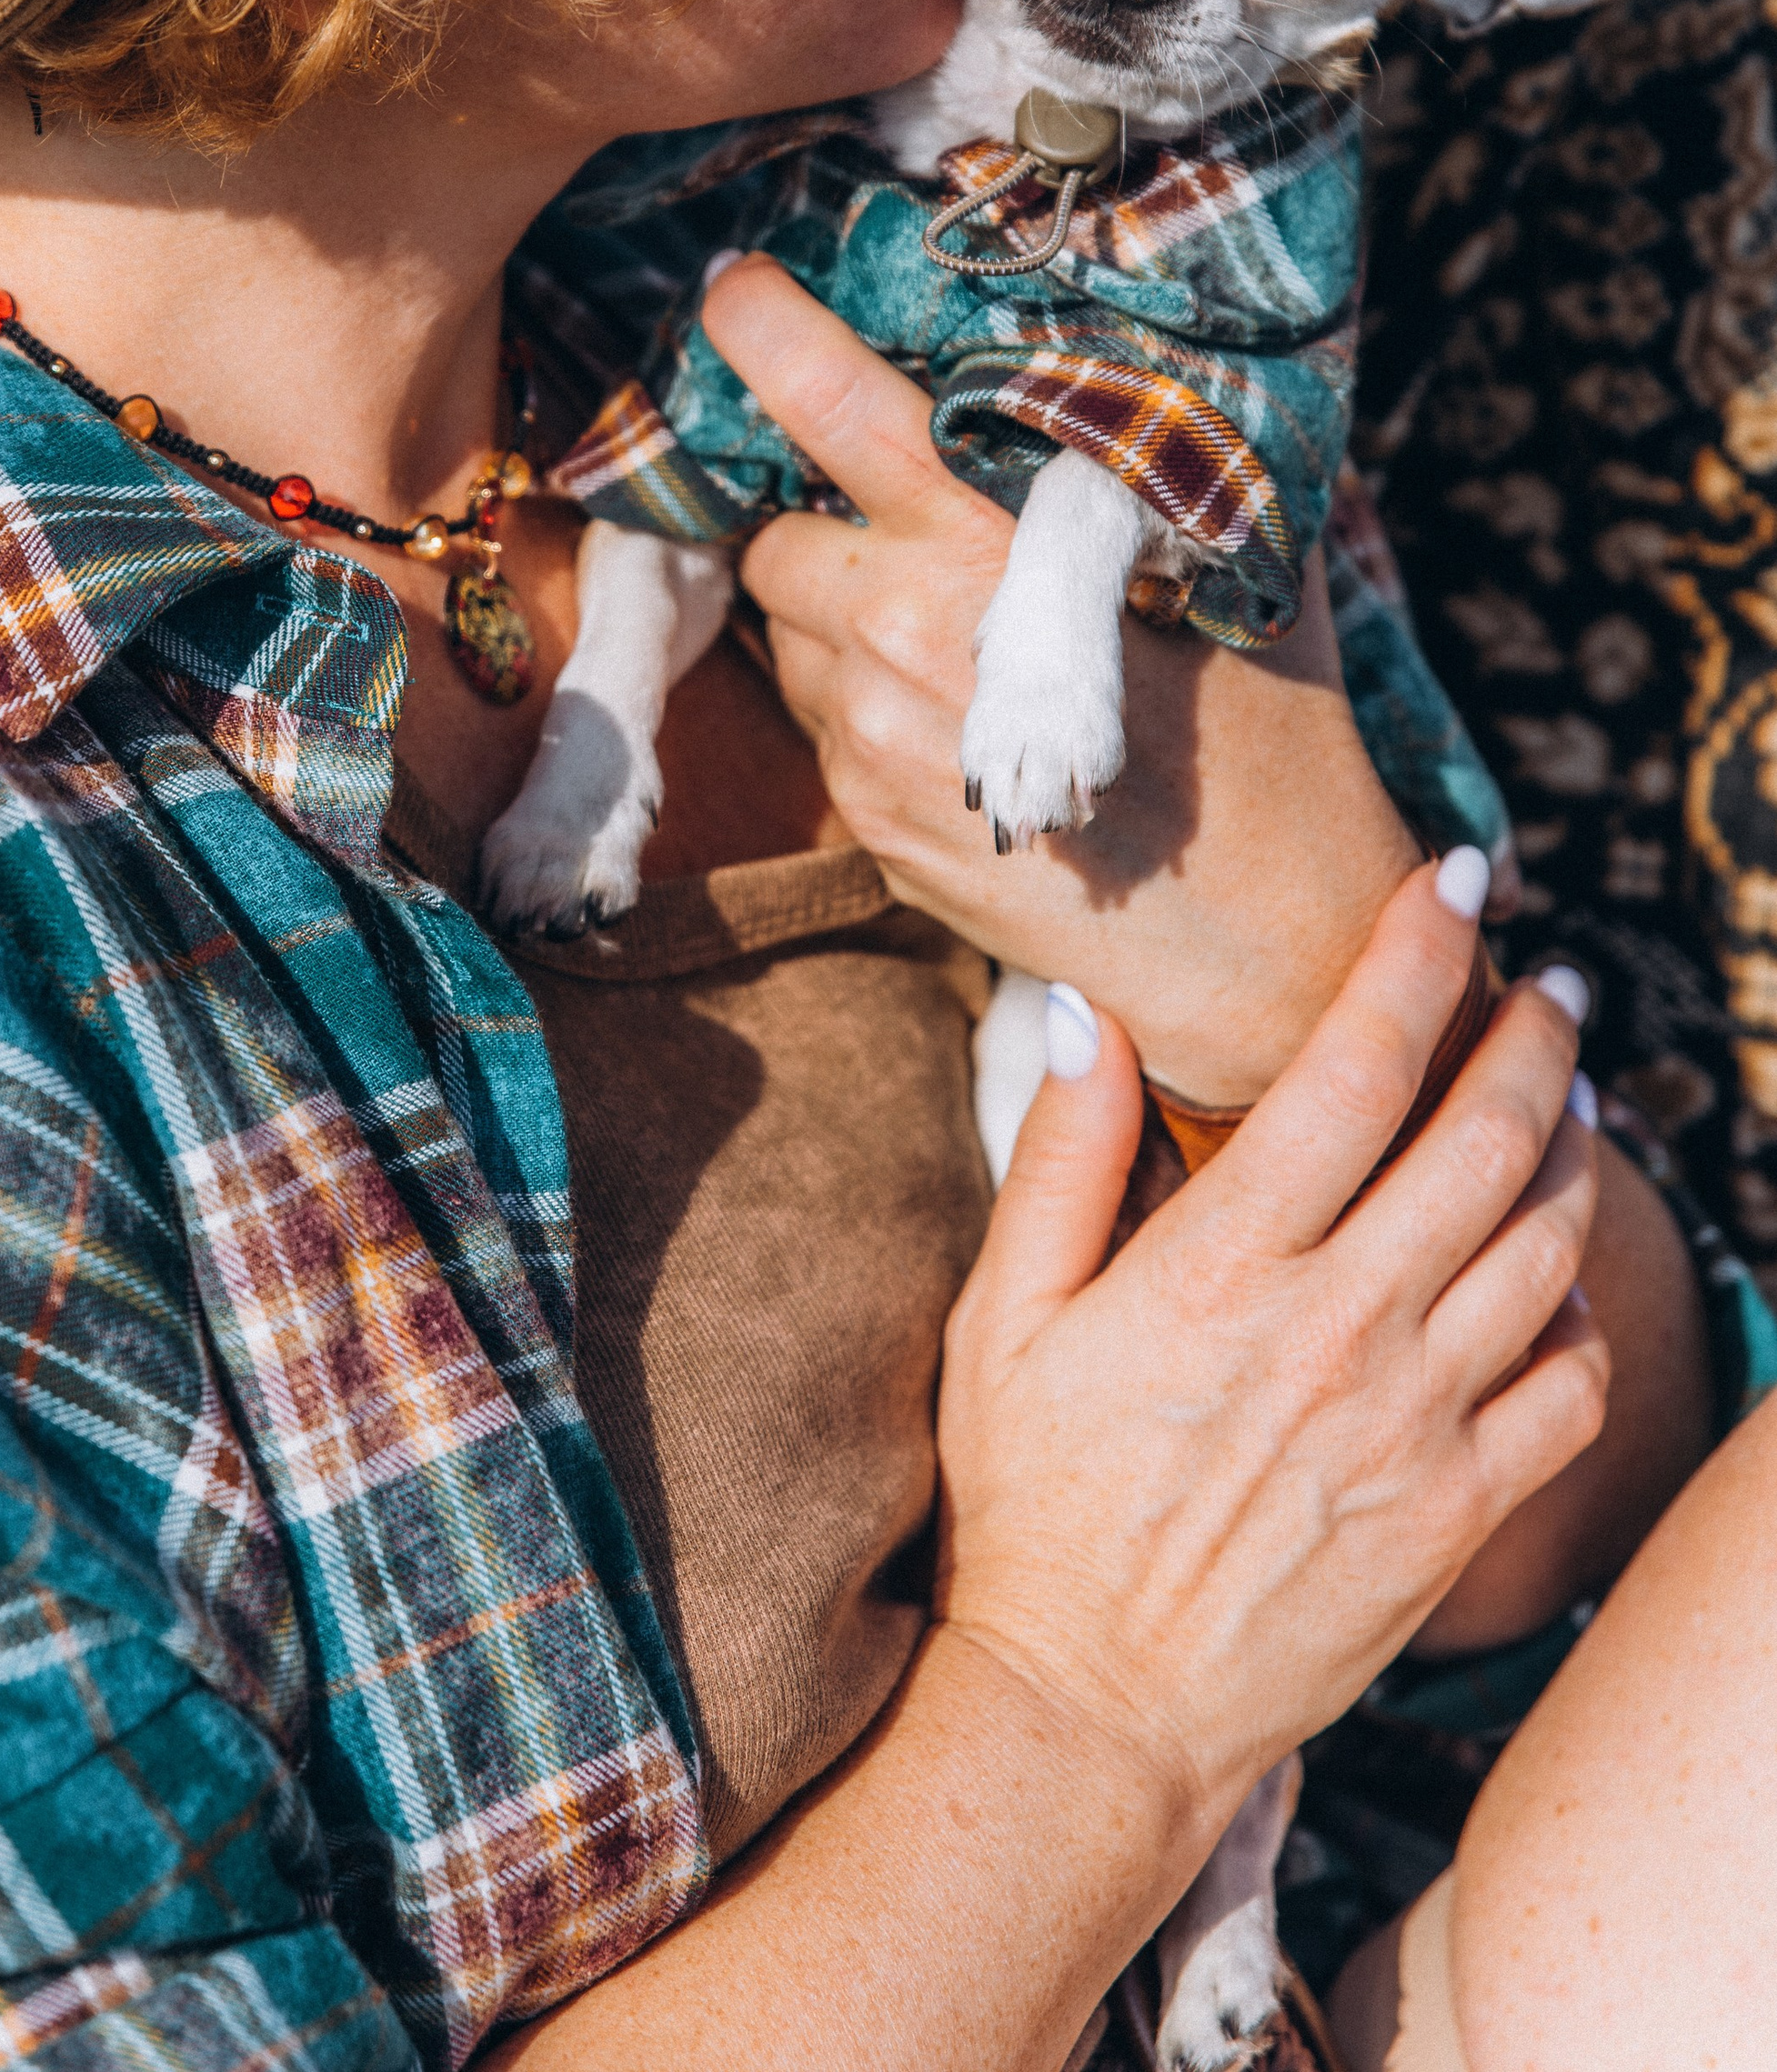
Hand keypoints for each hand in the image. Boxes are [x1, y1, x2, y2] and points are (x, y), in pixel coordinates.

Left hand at [703, 251, 1418, 1099]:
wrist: (1269, 960)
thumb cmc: (1270, 753)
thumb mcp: (1233, 584)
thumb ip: (1150, 484)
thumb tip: (1139, 370)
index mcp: (982, 562)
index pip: (837, 414)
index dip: (770, 337)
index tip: (736, 289)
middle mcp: (898, 651)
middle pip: (778, 540)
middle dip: (824, 522)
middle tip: (911, 523)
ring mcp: (870, 753)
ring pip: (792, 639)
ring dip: (842, 618)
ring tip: (961, 635)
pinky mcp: (869, 828)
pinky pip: (824, 728)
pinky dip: (869, 704)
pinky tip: (969, 718)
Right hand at [934, 862, 1607, 1829]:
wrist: (1093, 1710)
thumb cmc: (1030, 1503)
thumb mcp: (1001, 1317)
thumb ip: (1057, 1157)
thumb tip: (1086, 1011)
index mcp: (1223, 1266)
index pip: (1353, 1067)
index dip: (1418, 954)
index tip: (1455, 876)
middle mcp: (1338, 1330)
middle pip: (1486, 1138)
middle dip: (1535, 1031)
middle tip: (1550, 977)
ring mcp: (1413, 1426)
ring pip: (1549, 1246)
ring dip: (1576, 1150)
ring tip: (1570, 1098)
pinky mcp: (1457, 1513)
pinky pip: (1570, 1387)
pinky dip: (1585, 1311)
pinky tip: (1560, 1274)